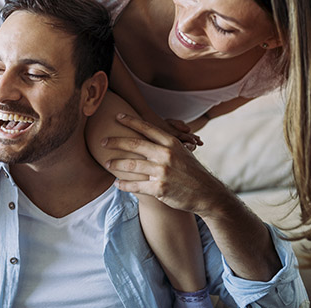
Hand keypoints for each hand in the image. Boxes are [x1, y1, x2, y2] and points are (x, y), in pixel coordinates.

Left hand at [103, 113, 224, 216]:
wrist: (207, 194)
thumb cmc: (192, 172)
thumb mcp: (182, 152)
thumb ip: (166, 144)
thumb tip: (148, 134)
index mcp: (171, 143)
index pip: (147, 128)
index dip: (130, 121)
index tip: (117, 116)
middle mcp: (166, 155)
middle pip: (134, 144)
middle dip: (115, 141)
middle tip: (102, 141)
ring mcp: (162, 172)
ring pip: (132, 165)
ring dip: (116, 164)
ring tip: (106, 163)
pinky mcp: (160, 189)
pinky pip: (136, 186)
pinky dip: (124, 185)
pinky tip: (116, 183)